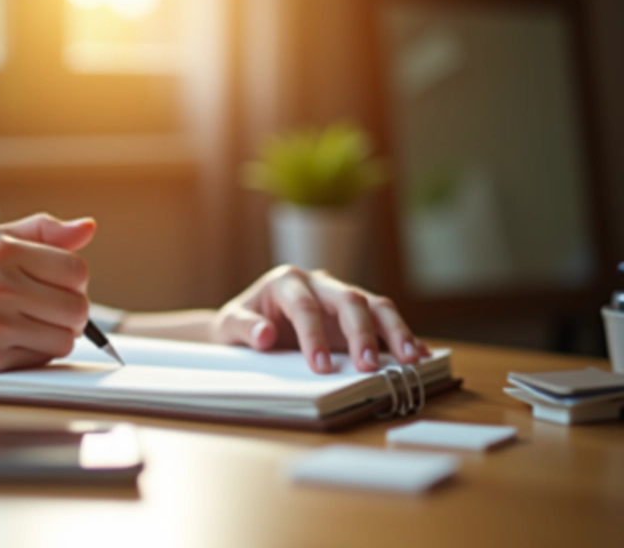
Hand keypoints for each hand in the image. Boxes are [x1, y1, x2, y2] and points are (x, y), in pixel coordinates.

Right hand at [0, 214, 94, 379]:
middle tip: (44, 311)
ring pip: (63, 339)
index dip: (72, 282)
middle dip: (68, 313)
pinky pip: (38, 362)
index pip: (76, 270)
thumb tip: (88, 228)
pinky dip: (29, 356)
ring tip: (23, 328)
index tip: (57, 286)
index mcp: (2, 251)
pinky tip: (5, 344)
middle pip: (77, 308)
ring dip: (51, 337)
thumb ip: (41, 232)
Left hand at [210, 266, 428, 373]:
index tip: (319, 367)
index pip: (305, 307)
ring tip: (410, 360)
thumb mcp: (229, 326)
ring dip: (394, 331)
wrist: (247, 323)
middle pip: (349, 299)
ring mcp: (340, 296)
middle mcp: (319, 282)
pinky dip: (402, 337)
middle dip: (361, 333)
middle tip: (367, 366)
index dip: (313, 336)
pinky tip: (420, 355)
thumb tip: (264, 335)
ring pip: (374, 305)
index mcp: (286, 281)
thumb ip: (243, 327)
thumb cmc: (240, 323)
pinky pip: (384, 320)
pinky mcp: (356, 314)